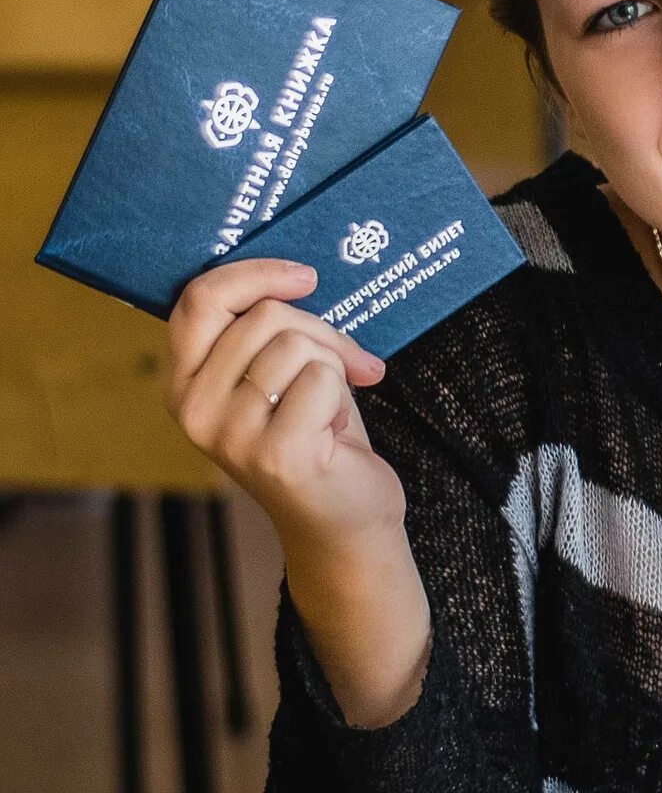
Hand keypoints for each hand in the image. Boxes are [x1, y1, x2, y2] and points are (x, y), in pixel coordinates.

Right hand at [166, 260, 398, 545]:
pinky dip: (345, 396)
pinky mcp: (276, 453)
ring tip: (331, 405)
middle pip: (264, 317)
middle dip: (320, 331)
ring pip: (296, 345)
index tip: (304, 277)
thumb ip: (266, 331)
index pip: (199, 300)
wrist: (345, 518)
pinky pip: (323, 379)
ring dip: (335, 366)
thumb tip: (296, 276)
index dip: (255, 275)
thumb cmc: (316, 435)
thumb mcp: (278, 374)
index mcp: (184, 382)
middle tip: (346, 364)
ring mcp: (230, 434)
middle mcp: (193, 409)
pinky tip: (335, 431)